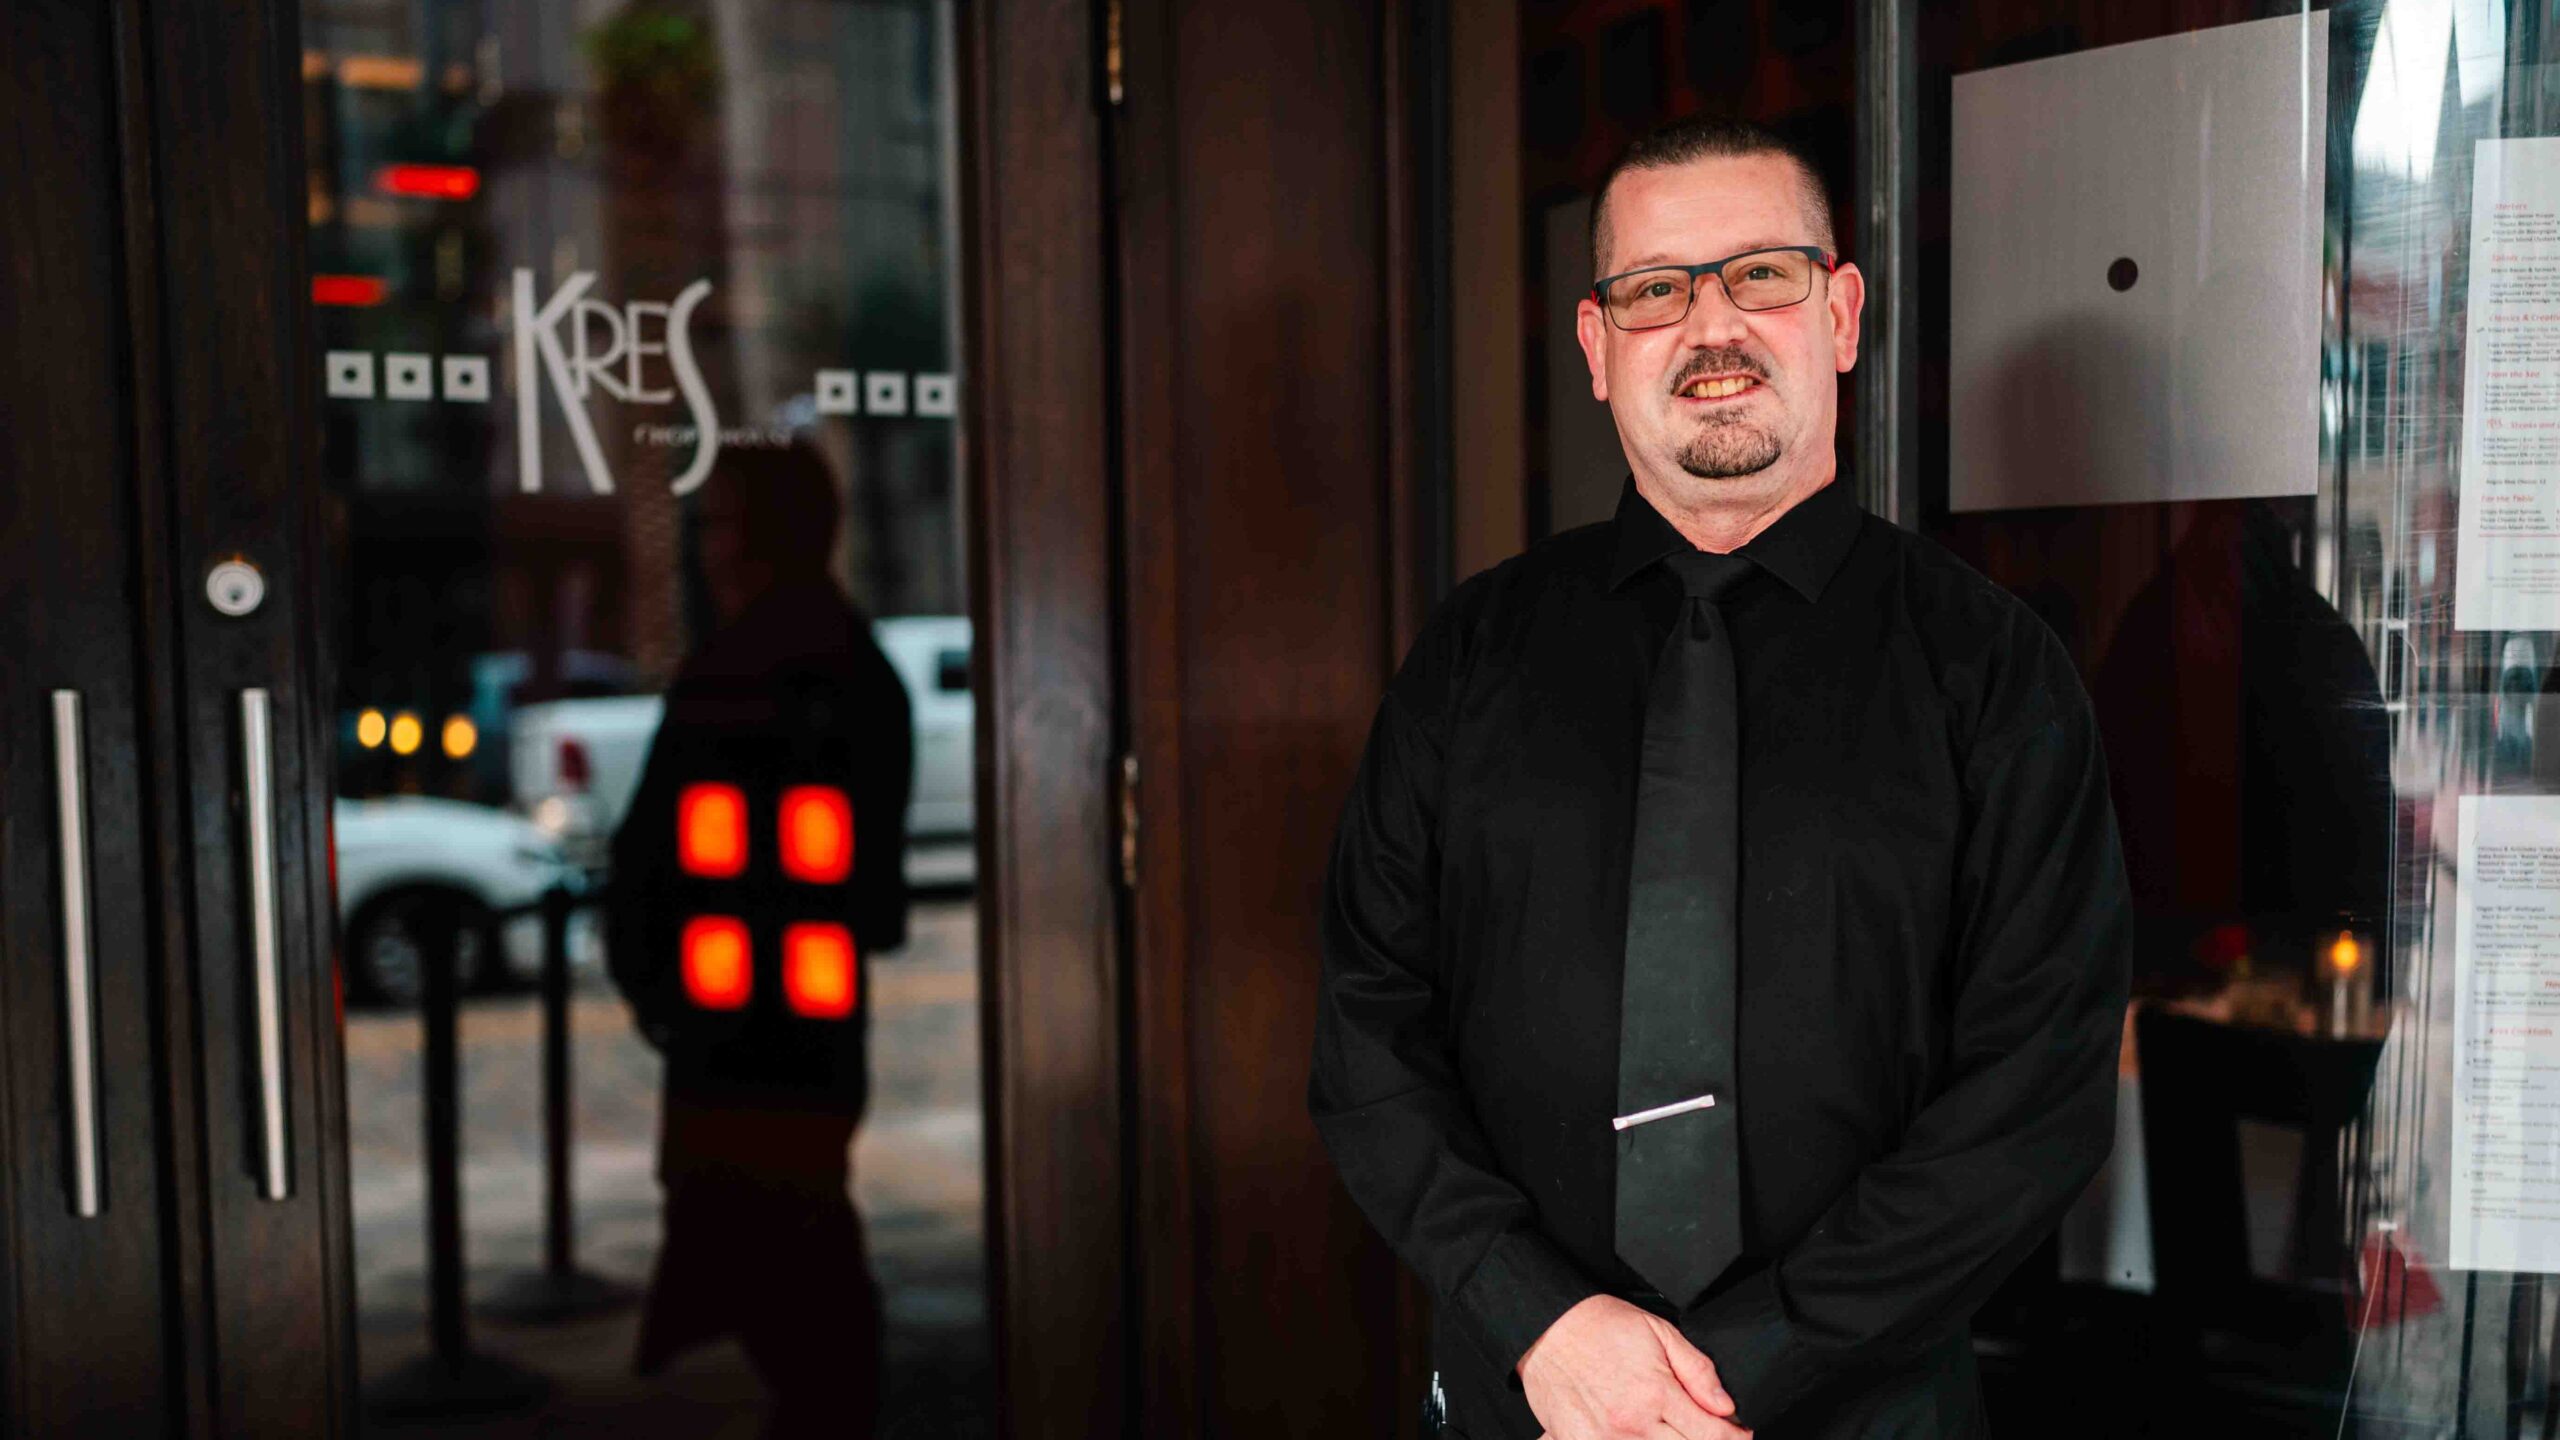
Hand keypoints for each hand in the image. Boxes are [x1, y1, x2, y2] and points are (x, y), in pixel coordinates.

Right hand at [1519, 1294, 1748, 1438]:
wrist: (1545, 1327)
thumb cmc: (1599, 1325)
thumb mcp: (1658, 1331)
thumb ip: (1697, 1370)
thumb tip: (1726, 1406)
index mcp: (1657, 1393)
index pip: (1711, 1434)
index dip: (1734, 1438)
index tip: (1741, 1435)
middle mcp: (1633, 1423)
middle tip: (1708, 1432)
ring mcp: (1606, 1439)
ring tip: (1669, 1429)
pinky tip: (1639, 1433)